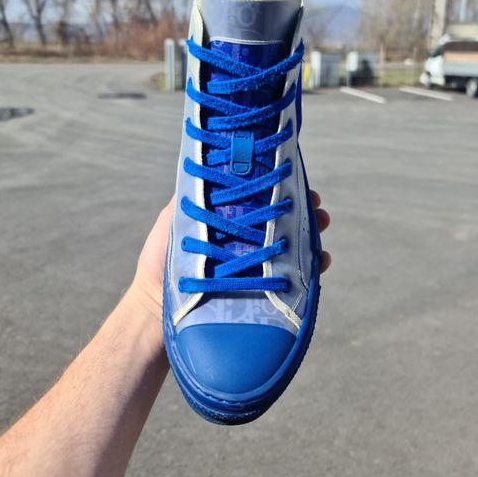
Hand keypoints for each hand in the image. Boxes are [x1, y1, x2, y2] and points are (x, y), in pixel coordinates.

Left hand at [129, 191, 330, 321]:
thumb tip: (212, 165)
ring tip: (322, 228)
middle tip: (318, 208)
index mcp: (229, 224)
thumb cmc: (160, 263)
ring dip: (312, 237)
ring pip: (292, 248)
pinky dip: (311, 271)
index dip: (281, 189)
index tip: (296, 180)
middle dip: (305, 212)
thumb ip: (192, 198)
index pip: (261, 201)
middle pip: (283, 223)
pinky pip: (292, 281)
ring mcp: (254, 268)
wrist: (155, 310)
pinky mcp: (259, 294)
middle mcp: (245, 244)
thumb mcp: (173, 221)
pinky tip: (320, 263)